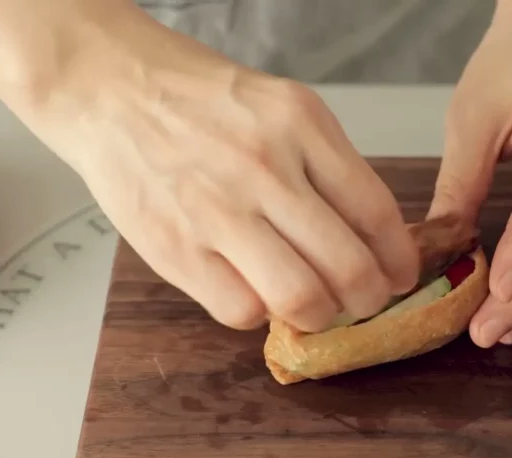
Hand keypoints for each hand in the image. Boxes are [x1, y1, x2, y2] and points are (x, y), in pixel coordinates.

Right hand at [23, 8, 419, 332]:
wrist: (110, 89)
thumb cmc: (200, 101)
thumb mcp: (282, 108)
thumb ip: (326, 166)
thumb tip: (367, 238)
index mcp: (301, 126)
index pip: (376, 212)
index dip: (398, 260)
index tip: (400, 275)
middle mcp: (266, 167)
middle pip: (349, 267)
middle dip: (369, 299)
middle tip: (362, 300)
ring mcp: (218, 211)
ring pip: (302, 299)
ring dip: (319, 314)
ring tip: (313, 304)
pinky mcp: (175, 249)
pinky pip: (243, 311)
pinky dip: (258, 313)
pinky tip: (253, 289)